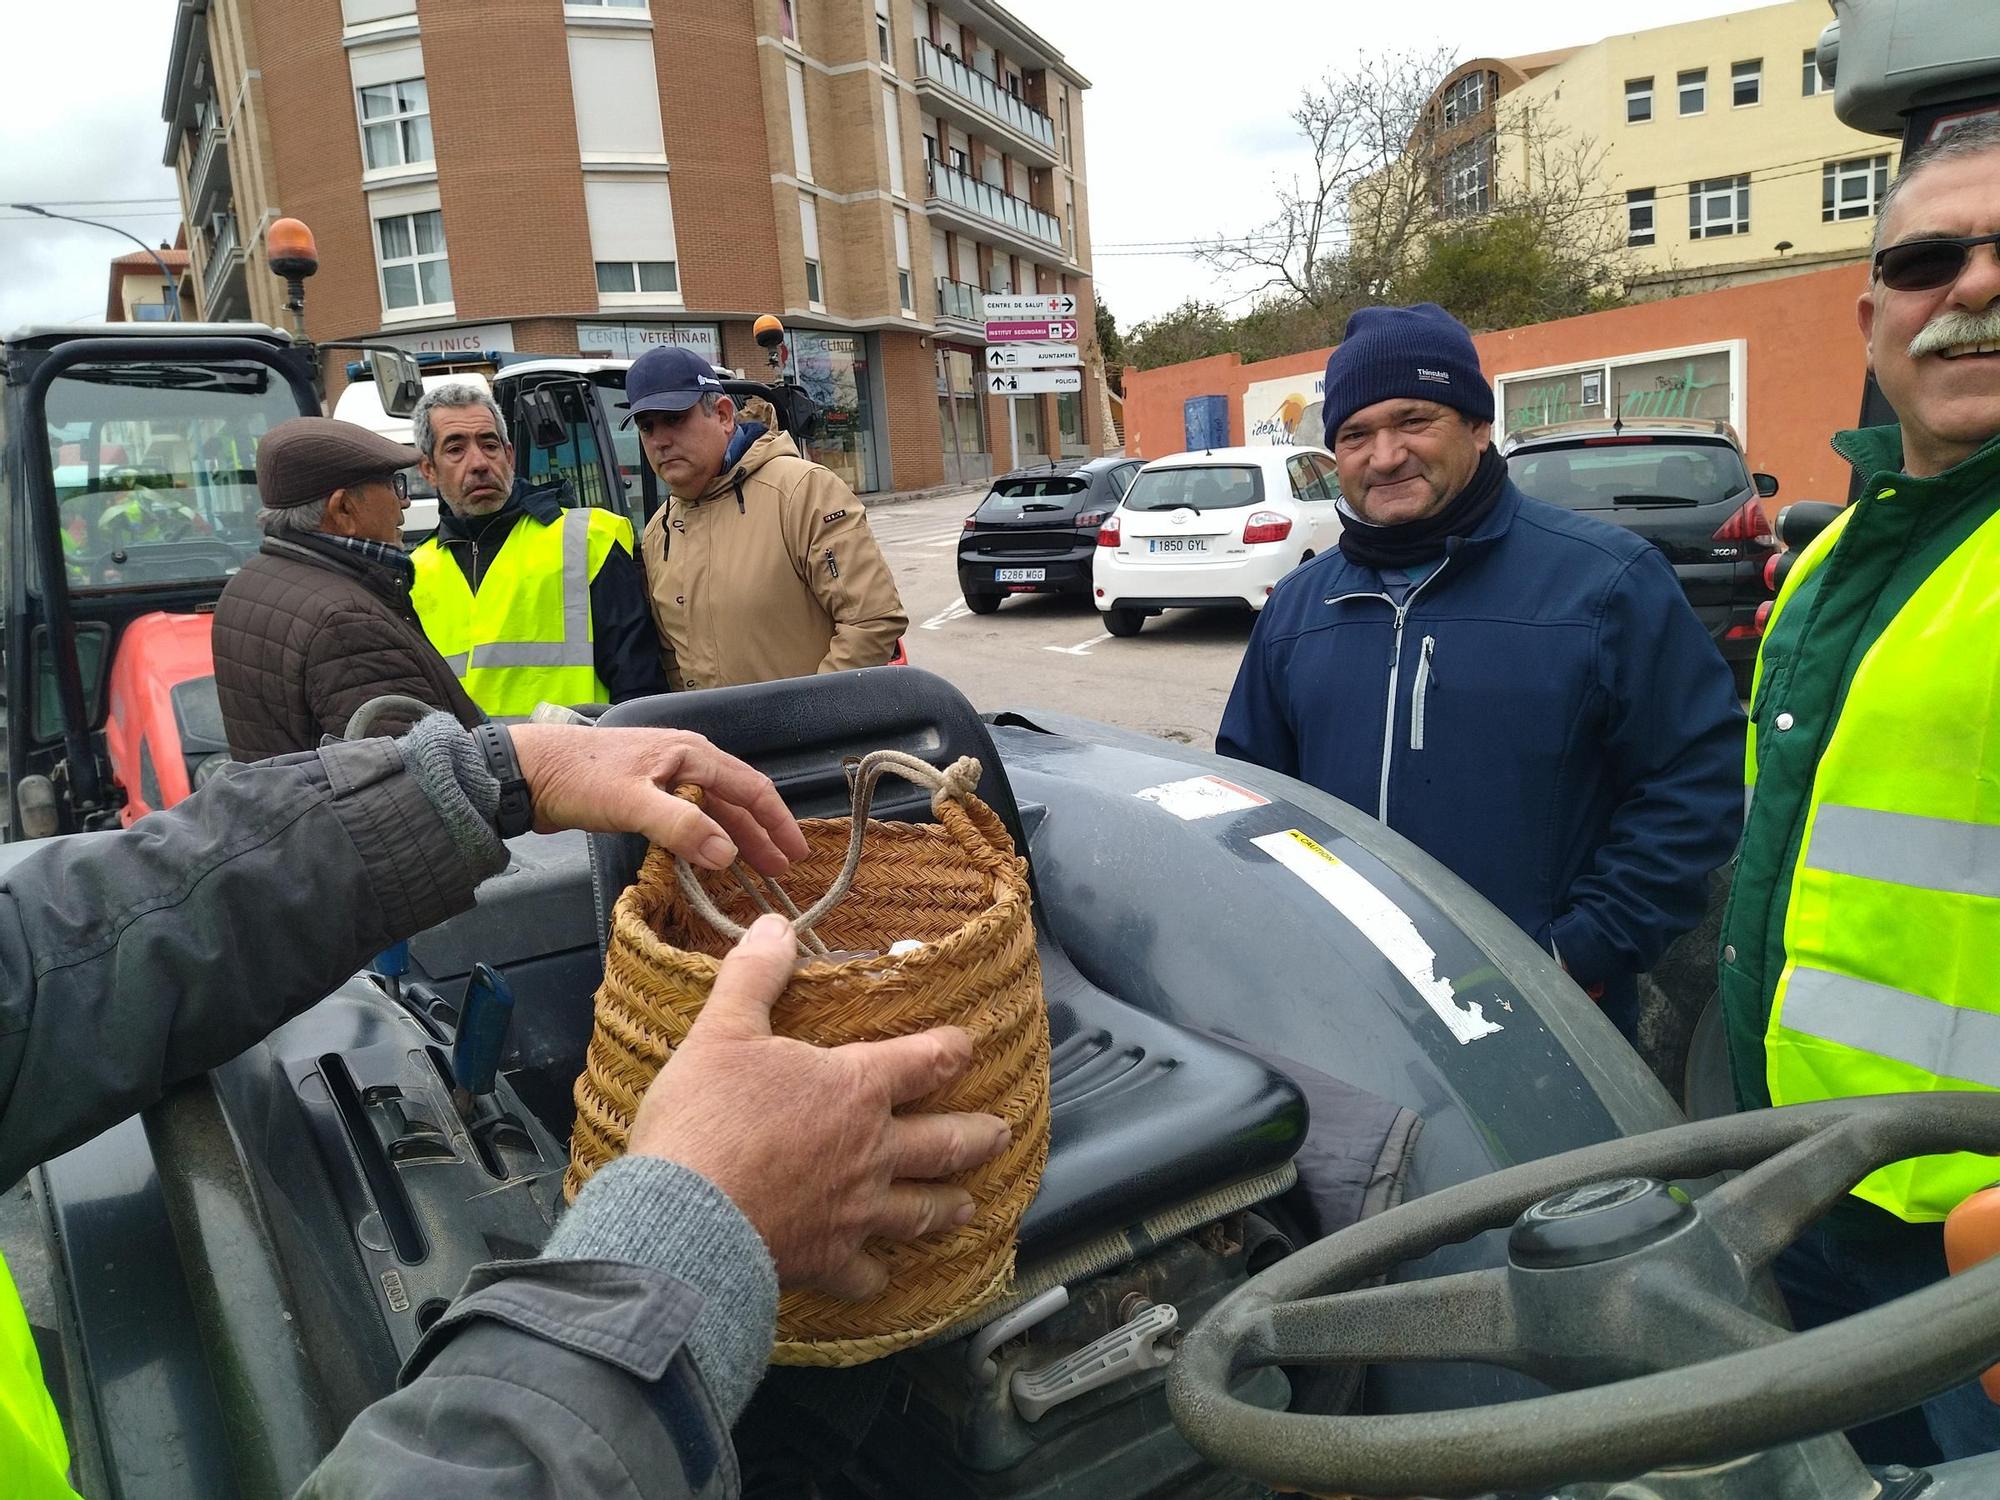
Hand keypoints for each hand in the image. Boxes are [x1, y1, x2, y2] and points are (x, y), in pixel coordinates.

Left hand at [508, 724, 807, 874]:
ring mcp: (666, 777)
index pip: (750, 788)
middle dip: (763, 834)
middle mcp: (685, 762)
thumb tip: (729, 855)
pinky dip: (710, 838)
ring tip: (758, 870)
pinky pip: (692, 817)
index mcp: (691, 754)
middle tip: (783, 870)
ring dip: (738, 838)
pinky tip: (711, 859)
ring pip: (716, 809)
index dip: (777, 821)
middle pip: (737, 799)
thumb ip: (682, 827)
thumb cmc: (579, 778)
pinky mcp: (647, 794)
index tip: (797, 853)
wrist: (527, 771)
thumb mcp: (632, 802)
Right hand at [627, 914, 1011, 1298]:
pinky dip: (876, 1277)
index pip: (922, 1061)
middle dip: (977, 1134)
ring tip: (969, 1206)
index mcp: (855, 1089)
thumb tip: (775, 926)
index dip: (951, 1049)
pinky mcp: (828, 1260)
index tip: (968, 1045)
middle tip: (1001, 1132)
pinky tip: (882, 1279)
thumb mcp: (722, 1030)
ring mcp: (855, 1212)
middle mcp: (871, 1152)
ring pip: (920, 1210)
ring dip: (948, 1206)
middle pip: (943, 1142)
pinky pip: (865, 1275)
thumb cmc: (705, 1120)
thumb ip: (755, 976)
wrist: (685, 1218)